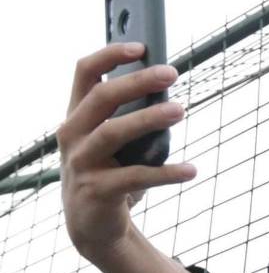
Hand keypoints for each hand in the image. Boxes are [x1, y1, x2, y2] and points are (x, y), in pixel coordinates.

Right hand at [57, 43, 194, 262]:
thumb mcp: (115, 145)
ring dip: (149, 119)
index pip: (85, 73)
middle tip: (171, 72)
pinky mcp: (97, 191)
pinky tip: (192, 169)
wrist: (93, 227)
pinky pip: (136, 177)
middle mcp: (72, 135)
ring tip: (180, 110)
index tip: (141, 46)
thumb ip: (129, 120)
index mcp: (76, 116)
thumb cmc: (110, 175)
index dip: (110, 55)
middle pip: (101, 97)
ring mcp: (81, 164)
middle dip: (137, 81)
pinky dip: (167, 173)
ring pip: (114, 133)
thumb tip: (169, 95)